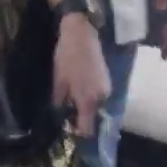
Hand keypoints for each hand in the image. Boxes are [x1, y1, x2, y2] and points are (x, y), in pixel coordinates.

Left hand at [51, 13, 110, 137]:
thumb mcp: (58, 82)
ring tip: (70, 99)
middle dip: (80, 118)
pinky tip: (78, 88)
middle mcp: (102, 98)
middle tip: (65, 112)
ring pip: (96, 107)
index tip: (66, 127)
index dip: (76, 132)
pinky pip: (99, 97)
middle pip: (93, 119)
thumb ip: (59, 103)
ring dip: (85, 107)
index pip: (87, 129)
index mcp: (88, 101)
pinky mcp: (108, 81)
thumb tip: (58, 116)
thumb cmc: (66, 58)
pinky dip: (89, 97)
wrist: (82, 35)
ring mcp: (107, 89)